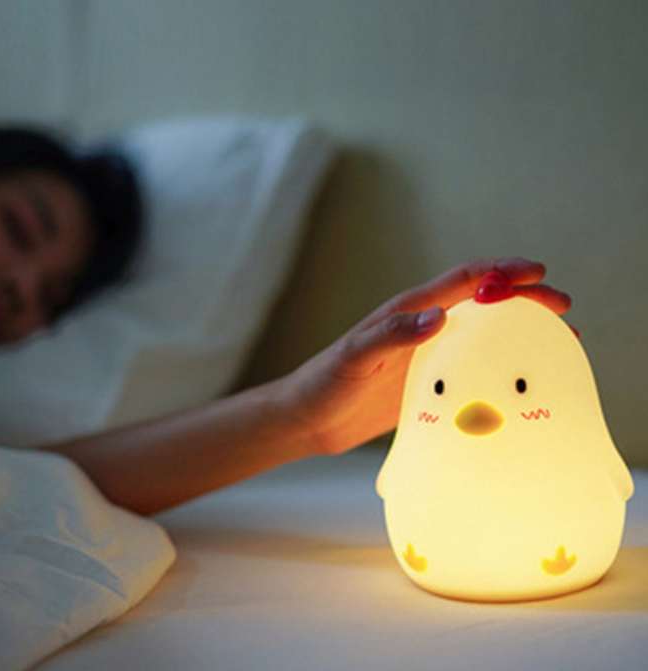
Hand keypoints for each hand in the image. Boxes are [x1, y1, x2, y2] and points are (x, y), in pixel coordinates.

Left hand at [280, 257, 570, 456]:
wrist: (309, 419)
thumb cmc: (324, 383)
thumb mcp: (354, 357)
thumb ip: (392, 335)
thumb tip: (440, 315)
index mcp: (407, 313)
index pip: (464, 282)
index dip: (502, 272)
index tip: (538, 272)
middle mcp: (422, 328)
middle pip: (482, 304)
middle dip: (524, 299)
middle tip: (562, 307)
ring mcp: (426, 355)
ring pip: (482, 335)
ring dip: (517, 332)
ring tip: (556, 341)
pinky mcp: (426, 384)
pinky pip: (470, 368)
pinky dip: (497, 366)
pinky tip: (516, 379)